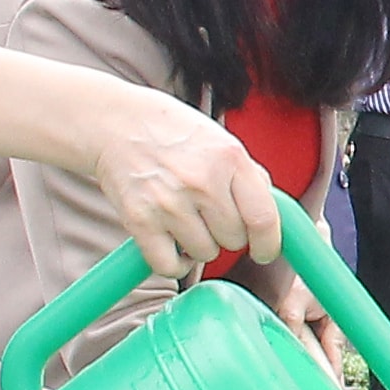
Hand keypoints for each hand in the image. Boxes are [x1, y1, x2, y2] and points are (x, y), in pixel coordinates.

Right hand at [85, 85, 274, 279]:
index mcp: (230, 159)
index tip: (264, 251)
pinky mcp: (139, 219)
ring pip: (204, 254)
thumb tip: (274, 216)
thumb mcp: (222, 142)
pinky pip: (169, 266)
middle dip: (226, 234)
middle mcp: (202, 181)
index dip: (269, 244)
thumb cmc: (174, 134)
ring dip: (199, 245)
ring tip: (185, 218)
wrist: (115, 123)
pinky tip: (171, 241)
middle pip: (234, 241)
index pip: (264, 219)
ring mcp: (169, 202)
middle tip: (207, 213)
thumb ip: (250, 177)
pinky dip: (173, 262)